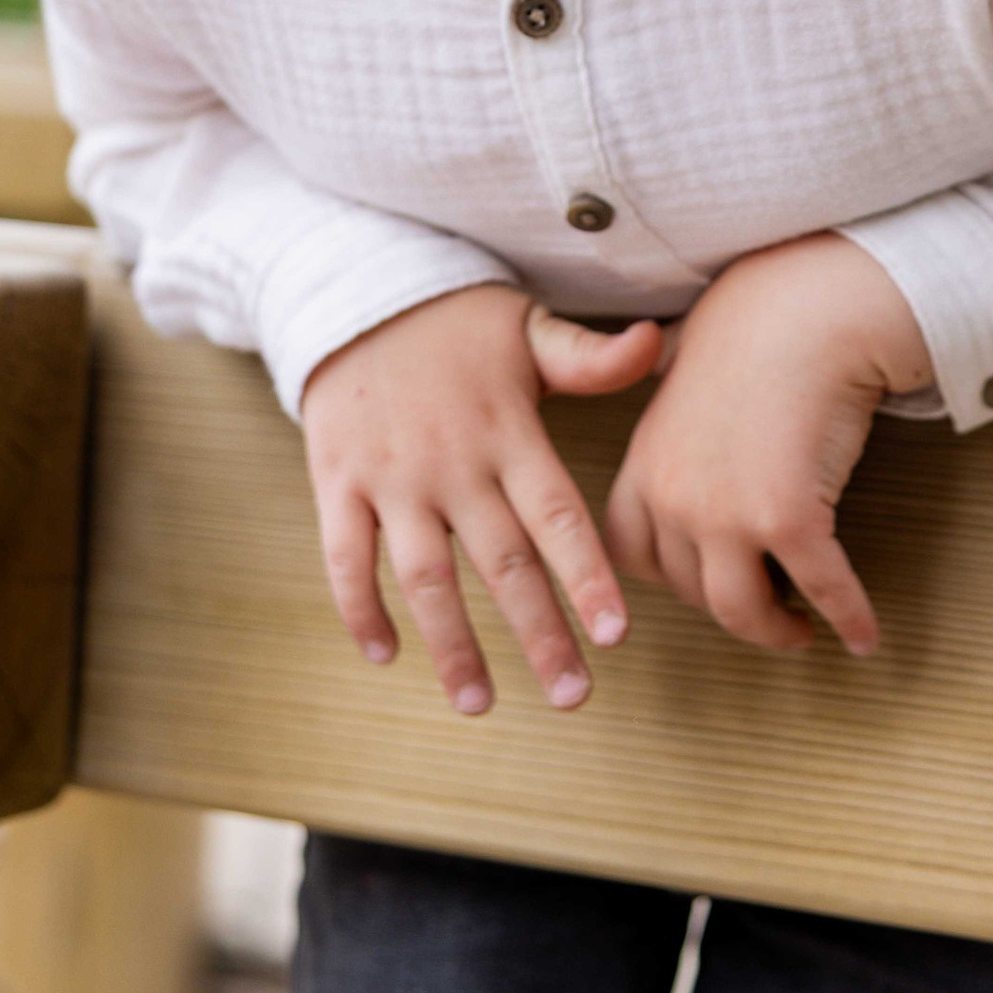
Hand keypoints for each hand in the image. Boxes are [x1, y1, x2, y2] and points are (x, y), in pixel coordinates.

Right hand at [303, 285, 661, 715]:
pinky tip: (385, 655)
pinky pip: (345, 557)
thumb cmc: (457, 320)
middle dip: (539, 634)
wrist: (352, 287)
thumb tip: (655, 344)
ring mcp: (391, 476)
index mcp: (507, 430)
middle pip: (502, 562)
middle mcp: (452, 461)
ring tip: (479, 704)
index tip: (615, 637)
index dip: (586, 576)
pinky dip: (360, 610)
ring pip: (424, 576)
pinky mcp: (337, 480)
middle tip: (572, 698)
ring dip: (451, 644)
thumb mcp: (526, 327)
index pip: (556, 514)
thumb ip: (588, 358)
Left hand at [604, 234, 931, 657]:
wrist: (804, 309)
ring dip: (776, 632)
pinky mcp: (788, 519)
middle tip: (766, 613)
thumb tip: (679, 430)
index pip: (629, 553)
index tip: (701, 583)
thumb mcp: (684, 382)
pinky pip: (822, 590)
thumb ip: (676, 426)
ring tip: (802, 630)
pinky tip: (863, 634)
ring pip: (742, 611)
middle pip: (691, 591)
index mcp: (646, 464)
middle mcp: (674, 498)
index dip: (668, 578)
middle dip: (731, 609)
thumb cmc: (756, 333)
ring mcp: (727, 514)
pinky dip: (847, 619)